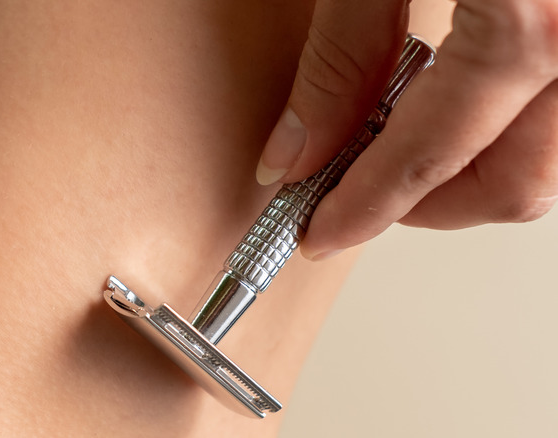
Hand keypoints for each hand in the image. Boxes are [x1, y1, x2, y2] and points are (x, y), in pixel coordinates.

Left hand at [256, 0, 557, 260]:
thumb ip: (343, 50)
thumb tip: (299, 148)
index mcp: (527, 17)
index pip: (428, 153)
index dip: (364, 205)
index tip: (320, 231)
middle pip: (512, 182)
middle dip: (425, 204)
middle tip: (357, 195)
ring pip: (546, 156)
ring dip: (469, 169)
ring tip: (399, 141)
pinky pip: (557, 113)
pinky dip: (503, 128)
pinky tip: (454, 99)